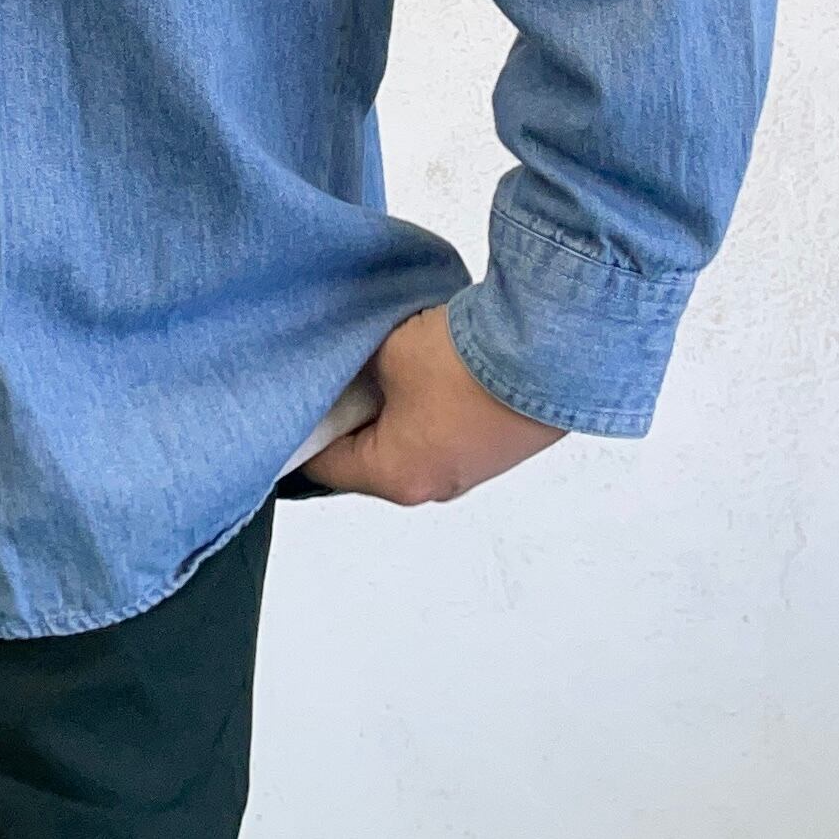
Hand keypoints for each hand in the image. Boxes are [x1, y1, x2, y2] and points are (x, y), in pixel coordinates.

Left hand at [299, 302, 567, 503]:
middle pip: (368, 454)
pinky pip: (444, 428)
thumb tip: (342, 366)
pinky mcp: (497, 446)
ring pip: (408, 438)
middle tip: (335, 367)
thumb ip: (353, 367)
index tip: (287, 398)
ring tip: (384, 357)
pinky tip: (426, 362)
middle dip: (351, 411)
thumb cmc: (467, 363)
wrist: (551, 353)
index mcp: (397, 476)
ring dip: (393, 403)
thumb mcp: (387, 353)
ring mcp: (470, 469)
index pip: (326, 465)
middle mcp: (434, 486)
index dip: (301, 428)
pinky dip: (428, 401)